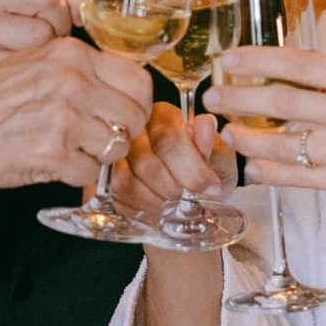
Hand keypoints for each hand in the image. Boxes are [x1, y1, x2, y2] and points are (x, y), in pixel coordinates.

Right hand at [0, 37, 151, 192]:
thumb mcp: (33, 65)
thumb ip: (77, 69)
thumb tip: (123, 88)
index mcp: (69, 54)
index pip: (138, 78)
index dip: (135, 102)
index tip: (123, 113)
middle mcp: (72, 81)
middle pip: (136, 114)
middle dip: (123, 131)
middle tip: (99, 138)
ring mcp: (64, 118)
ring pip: (117, 146)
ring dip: (98, 155)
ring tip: (69, 149)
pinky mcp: (54, 154)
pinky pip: (90, 173)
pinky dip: (75, 175)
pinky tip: (51, 164)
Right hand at [111, 103, 232, 219]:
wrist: (195, 196)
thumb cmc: (208, 172)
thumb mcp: (220, 160)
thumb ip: (213, 146)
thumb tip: (206, 123)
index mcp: (164, 116)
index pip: (168, 138)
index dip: (191, 169)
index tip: (211, 187)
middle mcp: (134, 130)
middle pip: (146, 163)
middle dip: (173, 188)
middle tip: (189, 197)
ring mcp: (114, 153)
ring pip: (126, 182)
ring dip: (157, 201)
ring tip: (174, 201)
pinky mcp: (105, 178)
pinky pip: (117, 197)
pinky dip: (141, 208)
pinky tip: (158, 207)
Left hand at [206, 46, 325, 201]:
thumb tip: (281, 67)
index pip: (299, 65)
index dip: (257, 62)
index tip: (228, 60)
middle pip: (284, 104)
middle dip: (240, 100)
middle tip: (213, 97)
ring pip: (286, 145)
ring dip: (249, 139)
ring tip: (229, 132)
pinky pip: (301, 177)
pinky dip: (270, 172)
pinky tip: (252, 166)